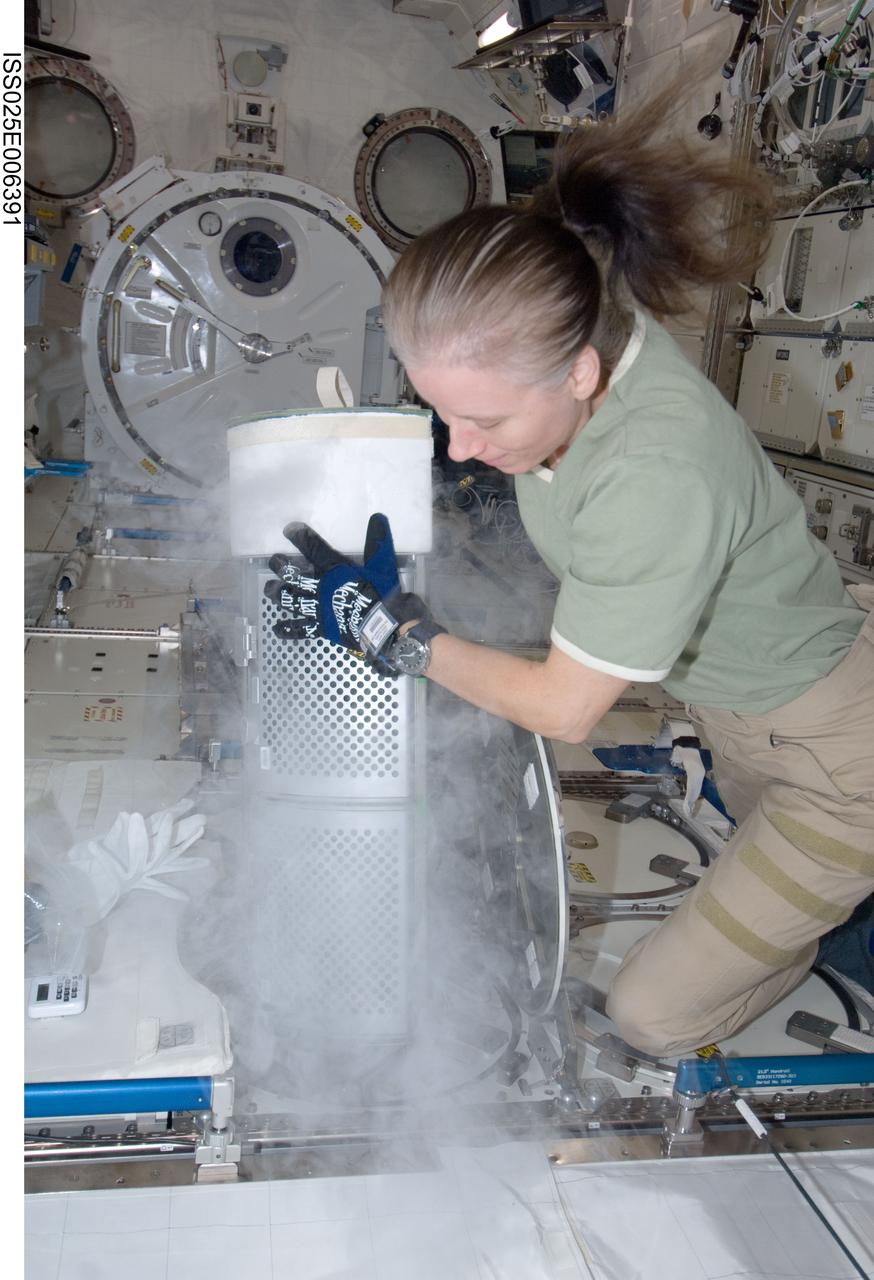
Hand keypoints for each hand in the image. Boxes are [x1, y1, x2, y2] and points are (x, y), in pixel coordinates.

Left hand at [264, 512, 430, 658]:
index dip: (299, 537)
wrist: (385, 627)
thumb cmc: (384, 593)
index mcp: (336, 570)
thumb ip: (377, 541)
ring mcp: (319, 609)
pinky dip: (288, 629)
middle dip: (281, 567)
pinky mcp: (321, 628)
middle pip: (294, 576)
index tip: (288, 530)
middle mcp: (322, 588)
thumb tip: (378, 516)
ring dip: (278, 594)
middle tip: (273, 562)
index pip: (313, 549)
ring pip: (292, 601)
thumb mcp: (383, 563)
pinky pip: (301, 629)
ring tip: (268, 589)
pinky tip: (277, 628)